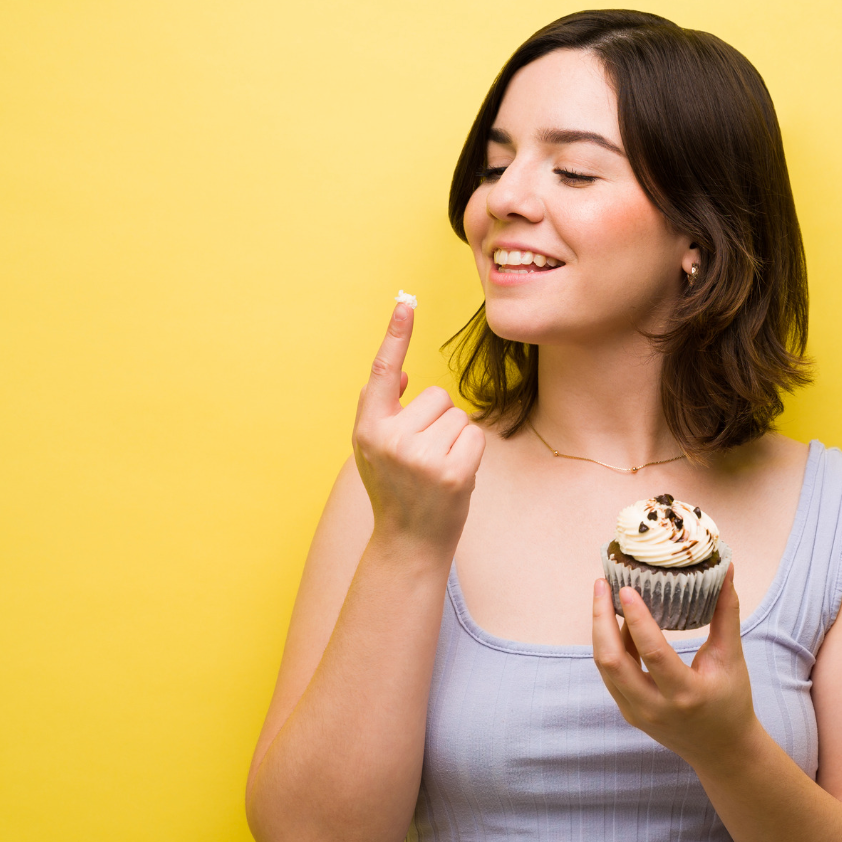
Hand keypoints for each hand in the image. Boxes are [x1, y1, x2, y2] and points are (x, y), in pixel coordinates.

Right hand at [352, 302, 485, 547]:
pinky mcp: (451, 472)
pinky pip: (474, 436)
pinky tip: (453, 478)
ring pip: (458, 416)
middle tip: (424, 458)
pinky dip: (470, 454)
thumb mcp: (374, 450)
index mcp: (368, 429)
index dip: (395, 334)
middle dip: (438, 421)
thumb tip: (406, 371)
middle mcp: (389, 439)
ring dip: (455, 439)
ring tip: (437, 470)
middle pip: (437, 396)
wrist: (409, 542)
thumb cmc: (396, 489)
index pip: (383, 372)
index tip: (405, 299)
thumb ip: (383, 411)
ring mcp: (420, 457)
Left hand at [591, 565, 759, 769]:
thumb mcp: (732, 657)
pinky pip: (611, 675)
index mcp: (685, 694)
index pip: (651, 653)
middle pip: (610, 661)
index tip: (625, 587)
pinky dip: (610, 646)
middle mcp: (654, 707)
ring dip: (601, 630)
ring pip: (604, 667)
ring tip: (604, 596)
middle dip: (599, 619)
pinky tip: (618, 623)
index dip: (636, 618)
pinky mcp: (629, 712)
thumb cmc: (732, 701)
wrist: (723, 750)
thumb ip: (726, 613)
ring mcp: (637, 713)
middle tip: (601, 584)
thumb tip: (727, 570)